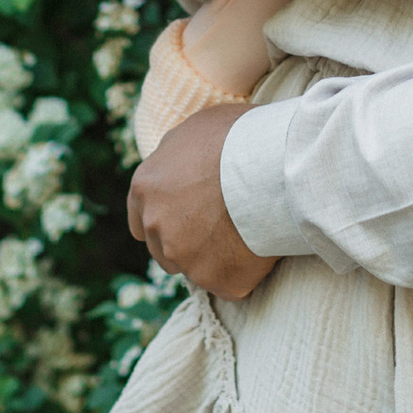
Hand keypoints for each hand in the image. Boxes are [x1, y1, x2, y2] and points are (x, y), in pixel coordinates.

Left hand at [128, 102, 280, 298]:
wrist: (271, 164)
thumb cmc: (238, 136)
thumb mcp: (195, 128)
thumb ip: (176, 154)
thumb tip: (178, 163)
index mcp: (145, 188)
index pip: (141, 221)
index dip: (165, 221)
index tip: (187, 219)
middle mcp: (156, 226)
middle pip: (166, 250)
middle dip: (189, 243)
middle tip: (223, 227)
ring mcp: (184, 257)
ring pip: (196, 269)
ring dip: (215, 259)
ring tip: (247, 236)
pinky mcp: (216, 279)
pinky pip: (230, 284)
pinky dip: (244, 273)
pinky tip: (261, 250)